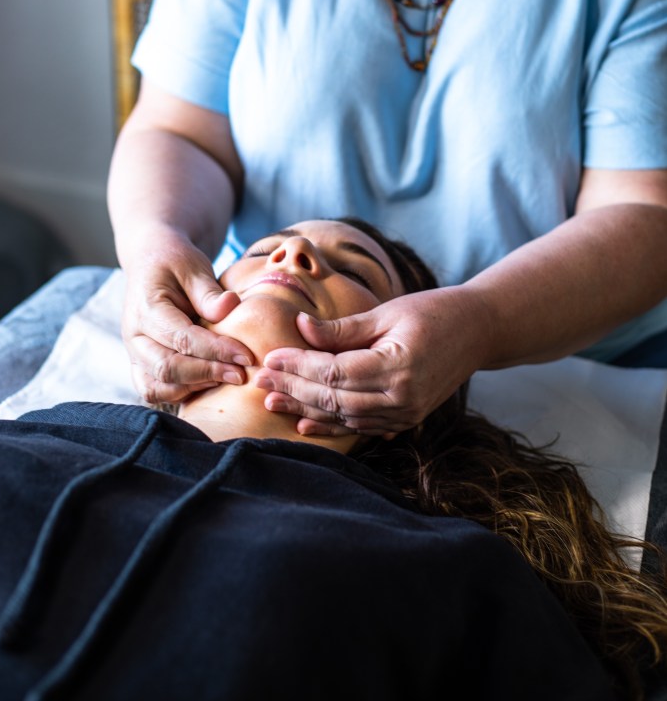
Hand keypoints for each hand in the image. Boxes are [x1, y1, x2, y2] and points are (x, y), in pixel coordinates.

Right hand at [122, 233, 253, 404]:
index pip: (182, 339)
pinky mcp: (139, 362)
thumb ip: (209, 292)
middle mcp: (134, 334)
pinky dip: (178, 393)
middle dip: (207, 373)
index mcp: (146, 308)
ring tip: (226, 378)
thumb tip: (230, 307)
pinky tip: (208, 383)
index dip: (216, 350)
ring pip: (156, 385)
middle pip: (167, 368)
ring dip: (193, 387)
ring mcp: (133, 351)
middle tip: (241, 374)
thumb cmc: (175, 262)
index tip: (246, 356)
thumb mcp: (194, 267)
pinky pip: (152, 390)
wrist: (150, 261)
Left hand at [254, 288, 489, 436]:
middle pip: (334, 400)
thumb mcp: (387, 312)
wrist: (478, 331)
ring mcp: (405, 414)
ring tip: (272, 402)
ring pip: (344, 418)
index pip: (334, 373)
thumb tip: (300, 327)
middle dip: (294, 389)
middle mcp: (401, 398)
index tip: (270, 356)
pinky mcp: (406, 420)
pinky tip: (306, 423)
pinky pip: (361, 427)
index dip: (299, 366)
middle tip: (260, 380)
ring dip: (306, 411)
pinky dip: (332, 425)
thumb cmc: (433, 312)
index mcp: (397, 367)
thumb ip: (342, 328)